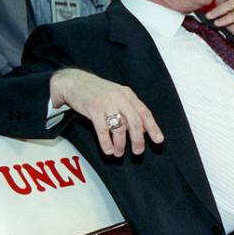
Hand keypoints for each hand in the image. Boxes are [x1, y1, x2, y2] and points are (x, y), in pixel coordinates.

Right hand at [49, 68, 163, 156]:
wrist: (74, 81)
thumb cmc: (98, 92)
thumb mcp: (117, 96)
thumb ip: (130, 110)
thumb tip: (143, 130)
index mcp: (128, 95)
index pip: (144, 113)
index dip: (153, 128)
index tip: (159, 140)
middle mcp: (120, 98)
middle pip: (135, 122)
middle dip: (138, 140)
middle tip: (138, 152)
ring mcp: (106, 103)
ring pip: (119, 128)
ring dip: (121, 144)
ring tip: (119, 153)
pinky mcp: (93, 109)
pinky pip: (103, 130)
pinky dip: (106, 142)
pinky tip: (108, 150)